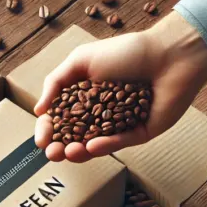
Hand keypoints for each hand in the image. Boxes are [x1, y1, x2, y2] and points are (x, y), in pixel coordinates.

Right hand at [34, 11, 206, 162]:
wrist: (168, 55)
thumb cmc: (126, 52)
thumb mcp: (81, 60)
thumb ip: (56, 82)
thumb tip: (38, 110)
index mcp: (85, 96)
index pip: (60, 119)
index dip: (49, 130)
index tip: (41, 139)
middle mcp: (100, 112)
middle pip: (75, 137)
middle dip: (61, 148)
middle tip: (53, 154)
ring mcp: (120, 125)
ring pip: (95, 145)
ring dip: (80, 152)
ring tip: (69, 153)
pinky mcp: (140, 132)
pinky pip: (120, 142)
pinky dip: (105, 145)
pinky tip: (91, 146)